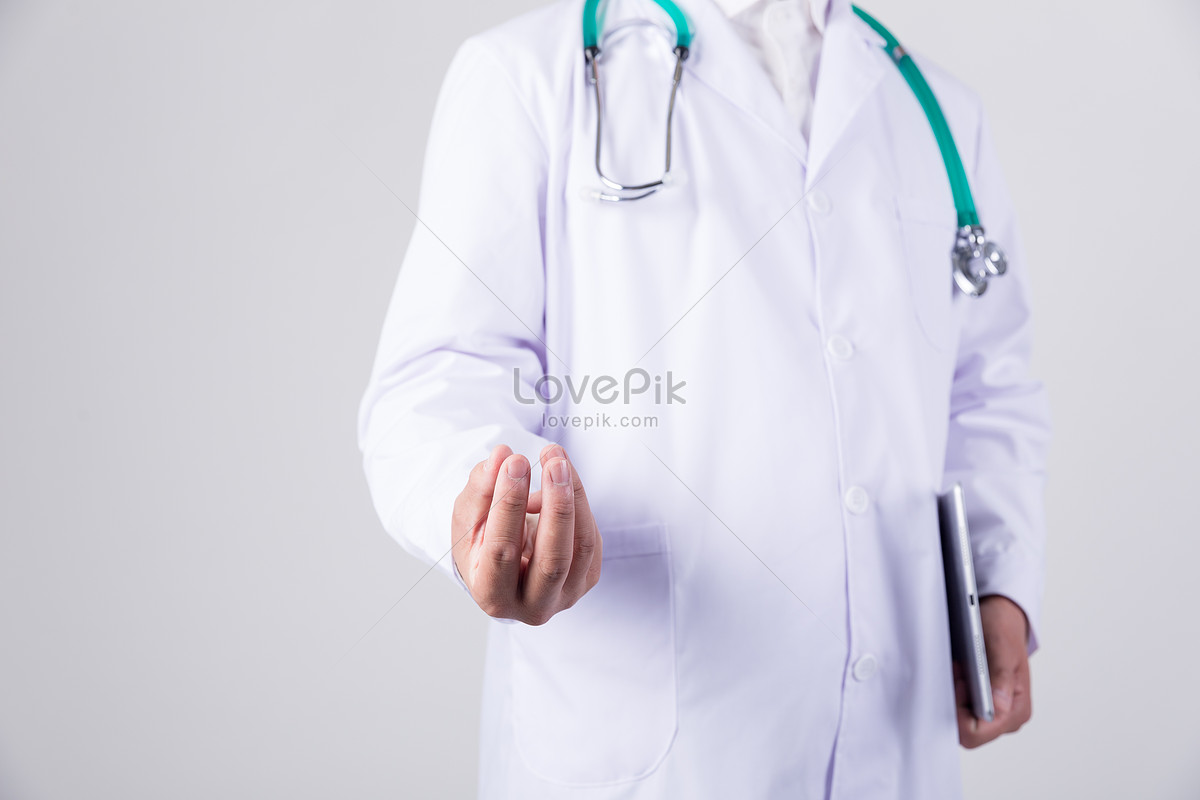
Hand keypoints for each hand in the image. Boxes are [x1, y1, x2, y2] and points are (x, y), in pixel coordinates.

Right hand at [451, 443, 601, 624]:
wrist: (505, 568)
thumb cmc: (481, 542)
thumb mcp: (468, 518)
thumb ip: (480, 489)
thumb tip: (501, 455)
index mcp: (492, 596)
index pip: (503, 550)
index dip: (509, 504)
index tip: (515, 461)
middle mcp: (532, 607)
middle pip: (553, 559)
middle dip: (557, 506)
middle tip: (553, 462)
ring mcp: (565, 596)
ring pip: (581, 546)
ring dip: (573, 496)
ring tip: (557, 458)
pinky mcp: (587, 579)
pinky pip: (591, 538)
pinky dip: (577, 503)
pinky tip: (558, 483)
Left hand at [956, 595, 1032, 747]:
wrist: (1000, 616)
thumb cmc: (1004, 630)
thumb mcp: (1002, 648)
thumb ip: (1000, 678)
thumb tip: (998, 709)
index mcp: (1015, 711)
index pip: (976, 733)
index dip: (959, 711)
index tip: (961, 683)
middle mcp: (1005, 716)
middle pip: (964, 729)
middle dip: (955, 702)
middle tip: (960, 673)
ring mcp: (991, 710)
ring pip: (958, 718)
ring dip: (953, 694)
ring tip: (960, 668)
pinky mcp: (979, 702)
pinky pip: (956, 707)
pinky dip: (952, 689)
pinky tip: (958, 671)